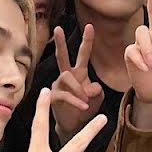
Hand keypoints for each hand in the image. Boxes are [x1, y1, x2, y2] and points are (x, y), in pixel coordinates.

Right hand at [50, 24, 103, 143]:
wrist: (75, 126)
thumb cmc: (87, 109)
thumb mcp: (98, 98)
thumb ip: (97, 90)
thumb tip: (90, 87)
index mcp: (79, 73)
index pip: (83, 54)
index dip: (87, 41)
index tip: (90, 26)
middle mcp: (67, 76)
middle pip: (63, 56)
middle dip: (61, 43)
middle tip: (58, 28)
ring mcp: (58, 85)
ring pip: (66, 77)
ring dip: (78, 88)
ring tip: (86, 100)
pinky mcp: (53, 96)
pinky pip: (64, 94)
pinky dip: (75, 100)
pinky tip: (84, 106)